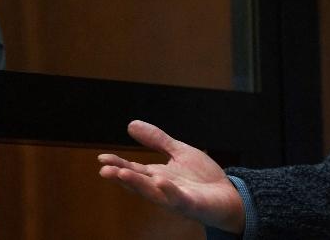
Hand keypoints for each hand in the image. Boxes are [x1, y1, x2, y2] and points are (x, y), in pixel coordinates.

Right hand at [98, 120, 244, 233]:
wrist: (229, 195)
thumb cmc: (202, 178)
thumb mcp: (178, 152)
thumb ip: (157, 140)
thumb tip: (131, 124)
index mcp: (157, 176)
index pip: (134, 170)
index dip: (117, 164)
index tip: (101, 158)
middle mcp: (163, 189)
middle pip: (139, 183)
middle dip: (122, 177)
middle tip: (104, 170)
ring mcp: (177, 198)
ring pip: (154, 193)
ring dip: (138, 184)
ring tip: (122, 173)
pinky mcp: (193, 205)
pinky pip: (179, 199)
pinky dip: (169, 191)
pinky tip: (160, 181)